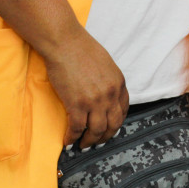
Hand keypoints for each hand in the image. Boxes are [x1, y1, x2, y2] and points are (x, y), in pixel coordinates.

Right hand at [44, 31, 129, 148]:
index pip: (123, 110)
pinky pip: (77, 129)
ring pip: (97, 131)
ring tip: (83, 145)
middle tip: (97, 142)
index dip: (116, 123)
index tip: (109, 128)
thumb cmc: (82, 49)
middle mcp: (110, 94)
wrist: (65, 43)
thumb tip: (104, 95)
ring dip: (90, 141)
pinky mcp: (77, 105)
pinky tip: (68, 141)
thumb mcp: (106, 64)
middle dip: (106, 137)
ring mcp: (95, 101)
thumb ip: (108, 81)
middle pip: (113, 125)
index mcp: (119, 83)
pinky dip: (72, 138)